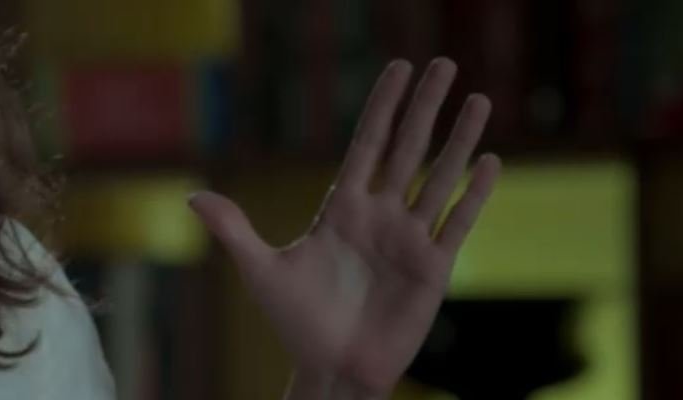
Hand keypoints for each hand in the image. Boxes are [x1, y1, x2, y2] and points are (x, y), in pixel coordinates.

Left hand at [189, 58, 500, 395]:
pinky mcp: (432, 268)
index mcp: (341, 209)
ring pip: (439, 178)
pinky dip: (474, 193)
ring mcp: (408, 239)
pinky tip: (491, 161)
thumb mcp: (261, 270)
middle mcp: (379, 216)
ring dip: (459, 140)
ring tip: (478, 99)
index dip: (383, 105)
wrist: (332, 368)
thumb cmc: (296, 322)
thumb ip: (234, 230)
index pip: (367, 144)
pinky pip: (457, 223)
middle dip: (425, 107)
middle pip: (406, 149)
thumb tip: (192, 197)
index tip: (399, 68)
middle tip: (444, 64)